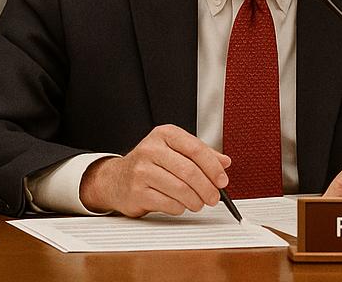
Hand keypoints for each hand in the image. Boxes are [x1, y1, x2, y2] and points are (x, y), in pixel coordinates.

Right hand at [79, 124, 230, 216]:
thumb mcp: (174, 150)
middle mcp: (151, 149)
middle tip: (214, 198)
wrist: (116, 179)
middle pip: (189, 171)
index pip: (195, 149)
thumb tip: (225, 162)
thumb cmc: (150, 164)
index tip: (223, 180)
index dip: (213, 167)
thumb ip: (200, 154)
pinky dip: (180, 208)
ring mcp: (142, 171)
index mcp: (164, 134)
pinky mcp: (137, 192)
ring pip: (180, 189)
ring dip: (195, 201)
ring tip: (199, 203)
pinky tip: (181, 205)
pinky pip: (168, 203)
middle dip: (207, 188)